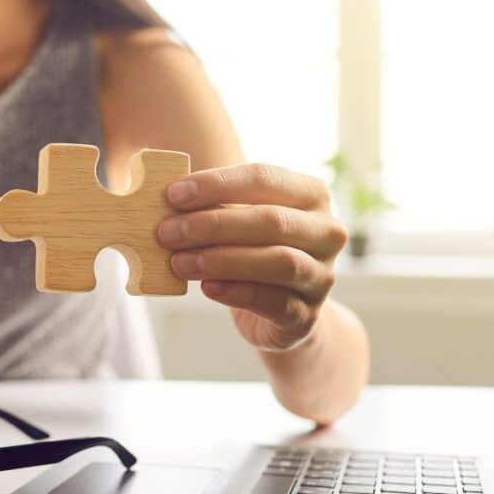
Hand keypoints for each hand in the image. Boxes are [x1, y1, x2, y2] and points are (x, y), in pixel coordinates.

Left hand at [158, 163, 347, 350]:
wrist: (281, 312)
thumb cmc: (252, 251)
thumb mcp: (237, 222)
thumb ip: (212, 207)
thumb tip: (168, 199)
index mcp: (310, 195)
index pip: (264, 178)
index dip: (217, 184)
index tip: (173, 195)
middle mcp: (326, 232)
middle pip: (272, 220)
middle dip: (213, 225)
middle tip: (167, 232)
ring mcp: (322, 275)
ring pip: (279, 262)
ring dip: (222, 260)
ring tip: (179, 262)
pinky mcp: (308, 315)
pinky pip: (274, 301)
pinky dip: (236, 292)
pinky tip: (206, 287)